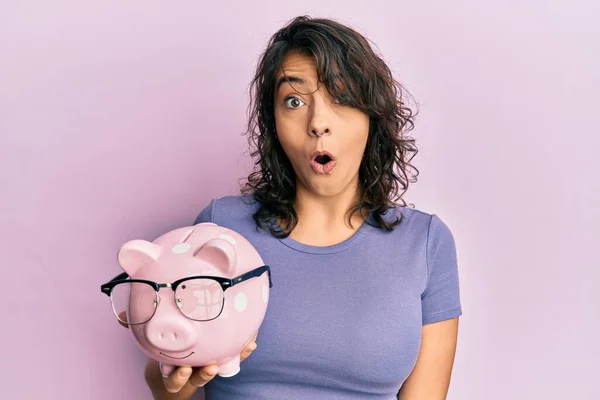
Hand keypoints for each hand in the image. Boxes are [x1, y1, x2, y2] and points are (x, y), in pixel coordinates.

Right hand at [117, 311, 258, 398]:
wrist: (175, 383)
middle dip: (204, 373)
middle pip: (198, 378)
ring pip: (218, 369)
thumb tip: (121, 315)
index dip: (178, 376)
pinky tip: (251, 341)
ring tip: (238, 351)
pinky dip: (241, 351)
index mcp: (172, 373)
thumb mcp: (149, 349)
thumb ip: (137, 330)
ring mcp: (204, 370)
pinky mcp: (219, 362)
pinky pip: (231, 359)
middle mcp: (190, 374)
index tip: (181, 370)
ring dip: (228, 361)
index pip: (174, 379)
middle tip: (210, 367)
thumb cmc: (163, 360)